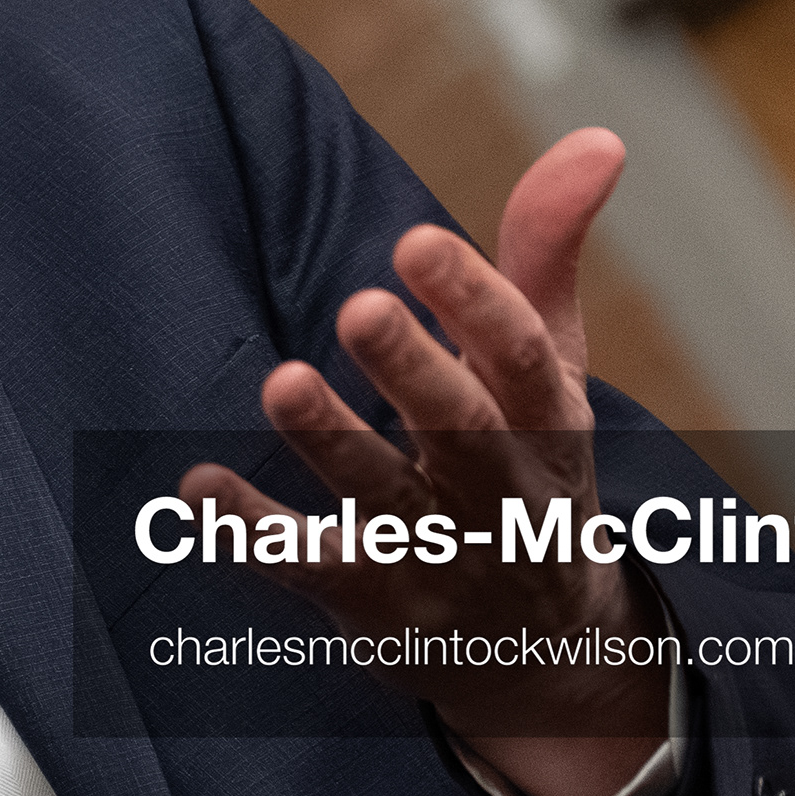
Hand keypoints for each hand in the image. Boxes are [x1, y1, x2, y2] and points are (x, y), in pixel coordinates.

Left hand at [179, 128, 666, 795]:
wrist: (546, 657)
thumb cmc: (529, 474)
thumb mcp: (550, 374)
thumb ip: (547, 257)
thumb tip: (598, 138)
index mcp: (546, 427)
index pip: (522, 362)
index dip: (476, 301)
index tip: (417, 241)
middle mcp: (496, 495)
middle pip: (460, 431)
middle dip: (413, 371)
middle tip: (359, 305)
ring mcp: (433, 555)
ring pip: (380, 499)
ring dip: (330, 441)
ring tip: (282, 381)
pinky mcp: (369, 602)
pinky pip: (304, 567)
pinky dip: (249, 530)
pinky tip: (196, 483)